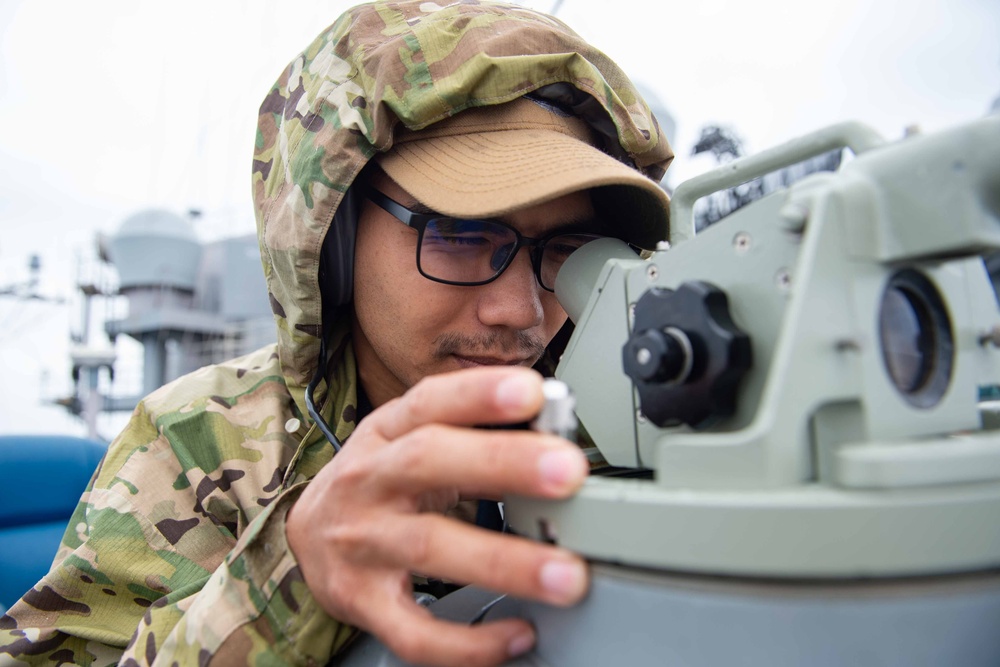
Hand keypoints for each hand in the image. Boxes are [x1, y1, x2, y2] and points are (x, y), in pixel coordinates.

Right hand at [286, 367, 589, 666]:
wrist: (308, 531)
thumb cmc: (379, 479)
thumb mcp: (410, 440)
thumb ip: (472, 434)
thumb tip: (554, 437)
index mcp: (386, 432)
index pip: (430, 402)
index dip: (478, 394)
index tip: (532, 392)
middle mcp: (368, 480)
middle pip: (428, 461)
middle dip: (502, 463)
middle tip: (568, 472)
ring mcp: (361, 542)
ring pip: (428, 547)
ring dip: (503, 561)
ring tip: (564, 574)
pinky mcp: (360, 601)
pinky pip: (414, 631)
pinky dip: (468, 641)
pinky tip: (517, 633)